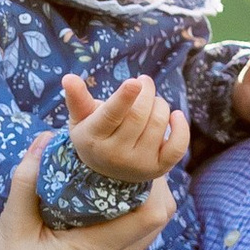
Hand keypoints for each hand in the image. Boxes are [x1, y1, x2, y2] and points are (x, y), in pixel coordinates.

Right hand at [0, 135, 175, 249]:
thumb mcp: (10, 227)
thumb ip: (29, 181)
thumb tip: (45, 138)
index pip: (153, 213)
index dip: (155, 178)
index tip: (136, 150)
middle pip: (155, 219)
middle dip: (148, 182)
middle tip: (124, 151)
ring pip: (141, 230)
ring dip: (134, 199)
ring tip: (109, 168)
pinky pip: (123, 239)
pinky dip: (119, 215)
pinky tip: (92, 196)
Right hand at [60, 68, 189, 183]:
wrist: (107, 172)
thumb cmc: (95, 134)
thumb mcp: (81, 118)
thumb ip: (77, 98)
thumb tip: (68, 77)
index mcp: (94, 138)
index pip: (111, 115)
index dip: (124, 98)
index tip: (135, 82)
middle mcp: (116, 155)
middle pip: (139, 115)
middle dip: (146, 91)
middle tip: (144, 81)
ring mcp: (139, 164)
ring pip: (158, 124)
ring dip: (160, 103)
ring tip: (152, 100)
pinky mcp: (159, 169)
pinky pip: (177, 147)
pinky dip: (181, 128)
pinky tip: (176, 115)